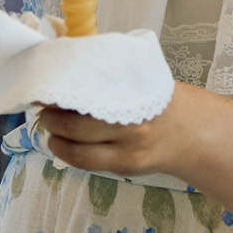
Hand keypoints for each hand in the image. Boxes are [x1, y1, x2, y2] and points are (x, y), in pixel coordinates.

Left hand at [37, 86, 207, 179]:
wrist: (189, 132)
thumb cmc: (156, 97)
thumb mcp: (135, 76)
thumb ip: (104, 73)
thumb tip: (62, 64)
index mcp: (131, 93)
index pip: (85, 92)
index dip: (58, 91)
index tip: (43, 85)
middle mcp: (130, 123)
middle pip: (76, 126)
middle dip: (51, 118)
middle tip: (43, 108)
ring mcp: (128, 149)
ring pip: (79, 151)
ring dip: (56, 139)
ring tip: (49, 128)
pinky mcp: (126, 168)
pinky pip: (89, 164)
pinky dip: (69, 154)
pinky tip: (61, 144)